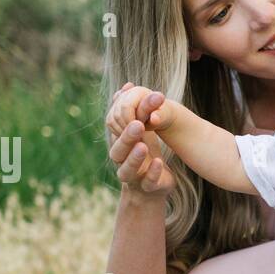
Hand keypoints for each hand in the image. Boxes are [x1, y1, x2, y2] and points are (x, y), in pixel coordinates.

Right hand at [106, 82, 174, 199]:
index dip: (122, 122)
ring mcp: (133, 177)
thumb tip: (127, 85)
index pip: (115, 133)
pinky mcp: (147, 188)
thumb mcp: (140, 130)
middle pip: (117, 151)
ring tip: (143, 145)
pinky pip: (147, 183)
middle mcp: (121, 162)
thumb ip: (133, 110)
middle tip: (137, 124)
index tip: (134, 110)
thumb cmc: (144, 153)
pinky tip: (159, 163)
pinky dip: (152, 173)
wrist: (152, 186)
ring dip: (134, 158)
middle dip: (126, 138)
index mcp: (119, 146)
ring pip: (127, 170)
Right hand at [106, 82, 174, 136]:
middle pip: (117, 114)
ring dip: (122, 130)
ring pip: (111, 119)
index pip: (126, 107)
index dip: (131, 122)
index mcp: (138, 91)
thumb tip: (154, 119)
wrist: (160, 113)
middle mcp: (126, 93)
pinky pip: (110, 123)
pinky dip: (119, 130)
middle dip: (126, 127)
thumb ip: (159, 115)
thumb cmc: (163, 115)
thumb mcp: (164, 116)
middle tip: (138, 137)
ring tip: (135, 136)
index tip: (140, 132)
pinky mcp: (113, 109)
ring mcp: (118, 100)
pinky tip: (130, 134)